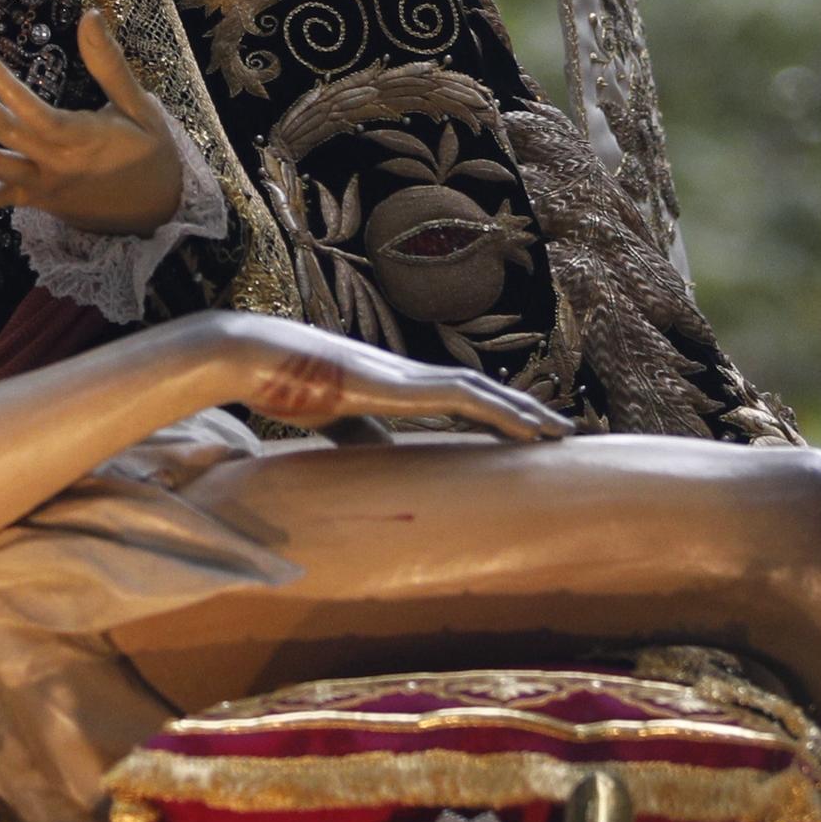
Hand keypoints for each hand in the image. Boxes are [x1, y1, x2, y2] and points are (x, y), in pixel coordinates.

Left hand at [0, 9, 185, 235]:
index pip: (34, 117)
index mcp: (83, 143)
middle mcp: (52, 168)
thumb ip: (109, 64)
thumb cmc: (149, 153)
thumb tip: (90, 16)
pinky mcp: (24, 199)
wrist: (156, 213)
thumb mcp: (140, 107)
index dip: (5, 89)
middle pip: (0, 135)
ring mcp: (34, 187)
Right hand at [210, 314, 567, 441]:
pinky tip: (526, 428)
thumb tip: (386, 463)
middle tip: (561, 432)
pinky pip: (467, 397)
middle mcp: (412, 376)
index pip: (460, 400)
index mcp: (397, 386)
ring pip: (484, 392)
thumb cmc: (287, 384)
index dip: (495, 415)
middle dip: (523, 412)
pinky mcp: (405, 384)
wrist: (259, 358)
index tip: (524, 434)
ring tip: (558, 432)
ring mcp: (410, 376)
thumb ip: (361, 439)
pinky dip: (501, 411)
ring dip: (524, 412)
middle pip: (483, 393)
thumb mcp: (334, 422)